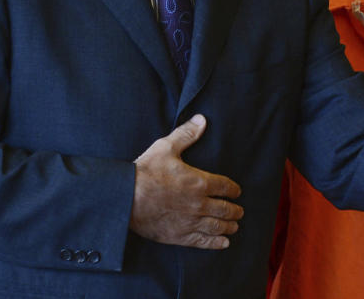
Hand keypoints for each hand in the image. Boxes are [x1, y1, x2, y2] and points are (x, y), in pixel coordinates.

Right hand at [130, 114, 243, 248]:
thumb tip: (202, 120)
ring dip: (229, 226)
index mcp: (199, 182)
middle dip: (234, 210)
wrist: (124, 199)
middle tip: (240, 211)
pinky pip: (202, 241)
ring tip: (235, 226)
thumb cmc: (144, 172)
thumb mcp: (166, 147)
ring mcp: (189, 222)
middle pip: (224, 209)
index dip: (233, 189)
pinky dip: (215, 243)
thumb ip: (186, 134)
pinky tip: (223, 243)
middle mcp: (198, 204)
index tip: (237, 191)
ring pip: (216, 226)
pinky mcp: (178, 236)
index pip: (225, 187)